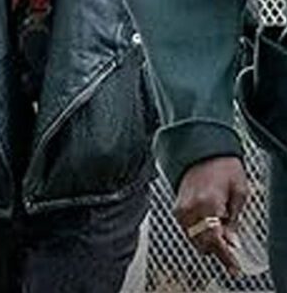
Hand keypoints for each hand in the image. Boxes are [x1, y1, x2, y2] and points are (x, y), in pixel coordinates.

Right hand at [174, 157, 248, 275]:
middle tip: (229, 240)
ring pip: (193, 238)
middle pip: (202, 243)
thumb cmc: (222, 165)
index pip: (214, 240)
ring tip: (219, 226)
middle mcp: (191, 207)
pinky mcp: (177, 205)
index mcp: (207, 202)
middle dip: (216, 247)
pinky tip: (208, 222)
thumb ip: (234, 220)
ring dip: (207, 239)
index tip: (233, 265)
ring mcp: (181, 206)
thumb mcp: (239, 191)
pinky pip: (187, 228)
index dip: (225, 256)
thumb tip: (231, 241)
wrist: (202, 149)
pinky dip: (198, 231)